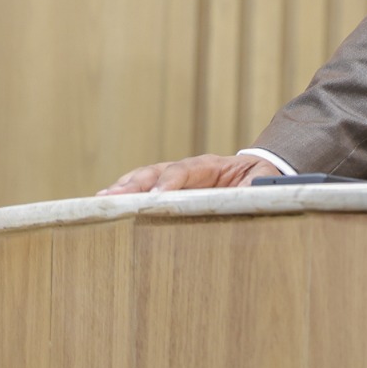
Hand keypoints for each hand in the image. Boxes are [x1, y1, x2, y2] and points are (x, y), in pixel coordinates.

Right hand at [96, 153, 280, 195]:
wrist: (260, 170)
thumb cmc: (260, 178)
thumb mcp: (263, 181)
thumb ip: (253, 189)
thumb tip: (248, 194)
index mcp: (212, 166)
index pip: (185, 170)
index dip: (169, 183)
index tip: (155, 198)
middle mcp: (190, 168)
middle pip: (157, 171)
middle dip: (135, 185)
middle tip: (114, 198)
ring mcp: (178, 176)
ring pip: (146, 177)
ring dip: (125, 187)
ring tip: (103, 199)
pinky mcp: (171, 187)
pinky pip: (145, 186)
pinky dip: (126, 192)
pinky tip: (109, 202)